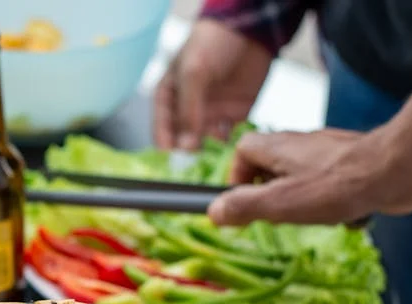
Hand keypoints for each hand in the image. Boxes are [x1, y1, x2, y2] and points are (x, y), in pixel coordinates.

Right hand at [153, 20, 272, 149]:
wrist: (250, 28)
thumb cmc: (213, 42)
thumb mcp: (194, 72)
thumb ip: (189, 110)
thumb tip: (185, 146)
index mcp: (169, 97)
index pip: (162, 128)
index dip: (165, 146)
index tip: (171, 161)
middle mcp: (187, 110)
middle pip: (183, 141)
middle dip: (188, 155)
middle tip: (194, 166)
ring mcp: (210, 115)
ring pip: (206, 144)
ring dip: (210, 153)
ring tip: (215, 159)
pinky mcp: (233, 117)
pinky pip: (229, 139)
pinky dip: (230, 147)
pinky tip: (233, 149)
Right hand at [205, 127, 411, 225]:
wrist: (397, 170)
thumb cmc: (336, 186)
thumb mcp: (279, 203)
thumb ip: (244, 206)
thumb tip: (214, 212)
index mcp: (277, 146)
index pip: (242, 152)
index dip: (237, 178)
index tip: (243, 204)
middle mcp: (300, 143)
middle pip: (270, 166)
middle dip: (272, 195)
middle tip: (280, 216)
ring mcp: (327, 152)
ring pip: (301, 178)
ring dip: (304, 202)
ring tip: (317, 217)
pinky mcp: (352, 162)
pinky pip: (330, 184)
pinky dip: (333, 202)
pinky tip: (346, 214)